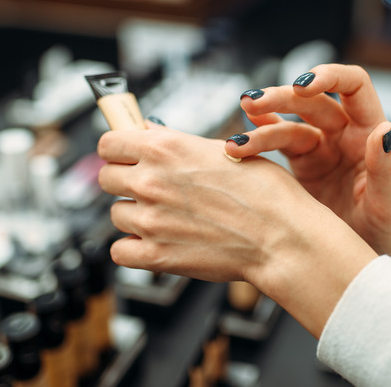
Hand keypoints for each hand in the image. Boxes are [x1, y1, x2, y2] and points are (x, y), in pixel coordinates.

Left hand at [97, 124, 376, 336]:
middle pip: (106, 178)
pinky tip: (157, 242)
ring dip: (135, 215)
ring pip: (115, 214)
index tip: (126, 155)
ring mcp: (150, 221)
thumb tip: (148, 134)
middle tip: (152, 187)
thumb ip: (178, 143)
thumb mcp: (225, 150)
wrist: (283, 237)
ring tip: (168, 217)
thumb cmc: (266, 193)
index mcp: (165, 148)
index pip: (108, 142)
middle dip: (126, 180)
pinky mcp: (156, 256)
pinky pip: (120, 251)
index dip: (118, 149)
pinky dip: (134, 249)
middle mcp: (151, 181)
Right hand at [225, 64, 390, 267]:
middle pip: (310, 101)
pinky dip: (258, 138)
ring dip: (261, 125)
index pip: (354, 86)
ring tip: (234, 143)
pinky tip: (237, 140)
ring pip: (288, 124)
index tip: (303, 85)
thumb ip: (385, 170)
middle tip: (251, 104)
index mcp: (369, 132)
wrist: (368, 258)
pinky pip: (277, 145)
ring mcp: (321, 148)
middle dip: (281, 99)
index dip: (329, 76)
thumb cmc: (389, 229)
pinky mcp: (302, 165)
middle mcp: (344, 133)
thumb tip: (384, 129)